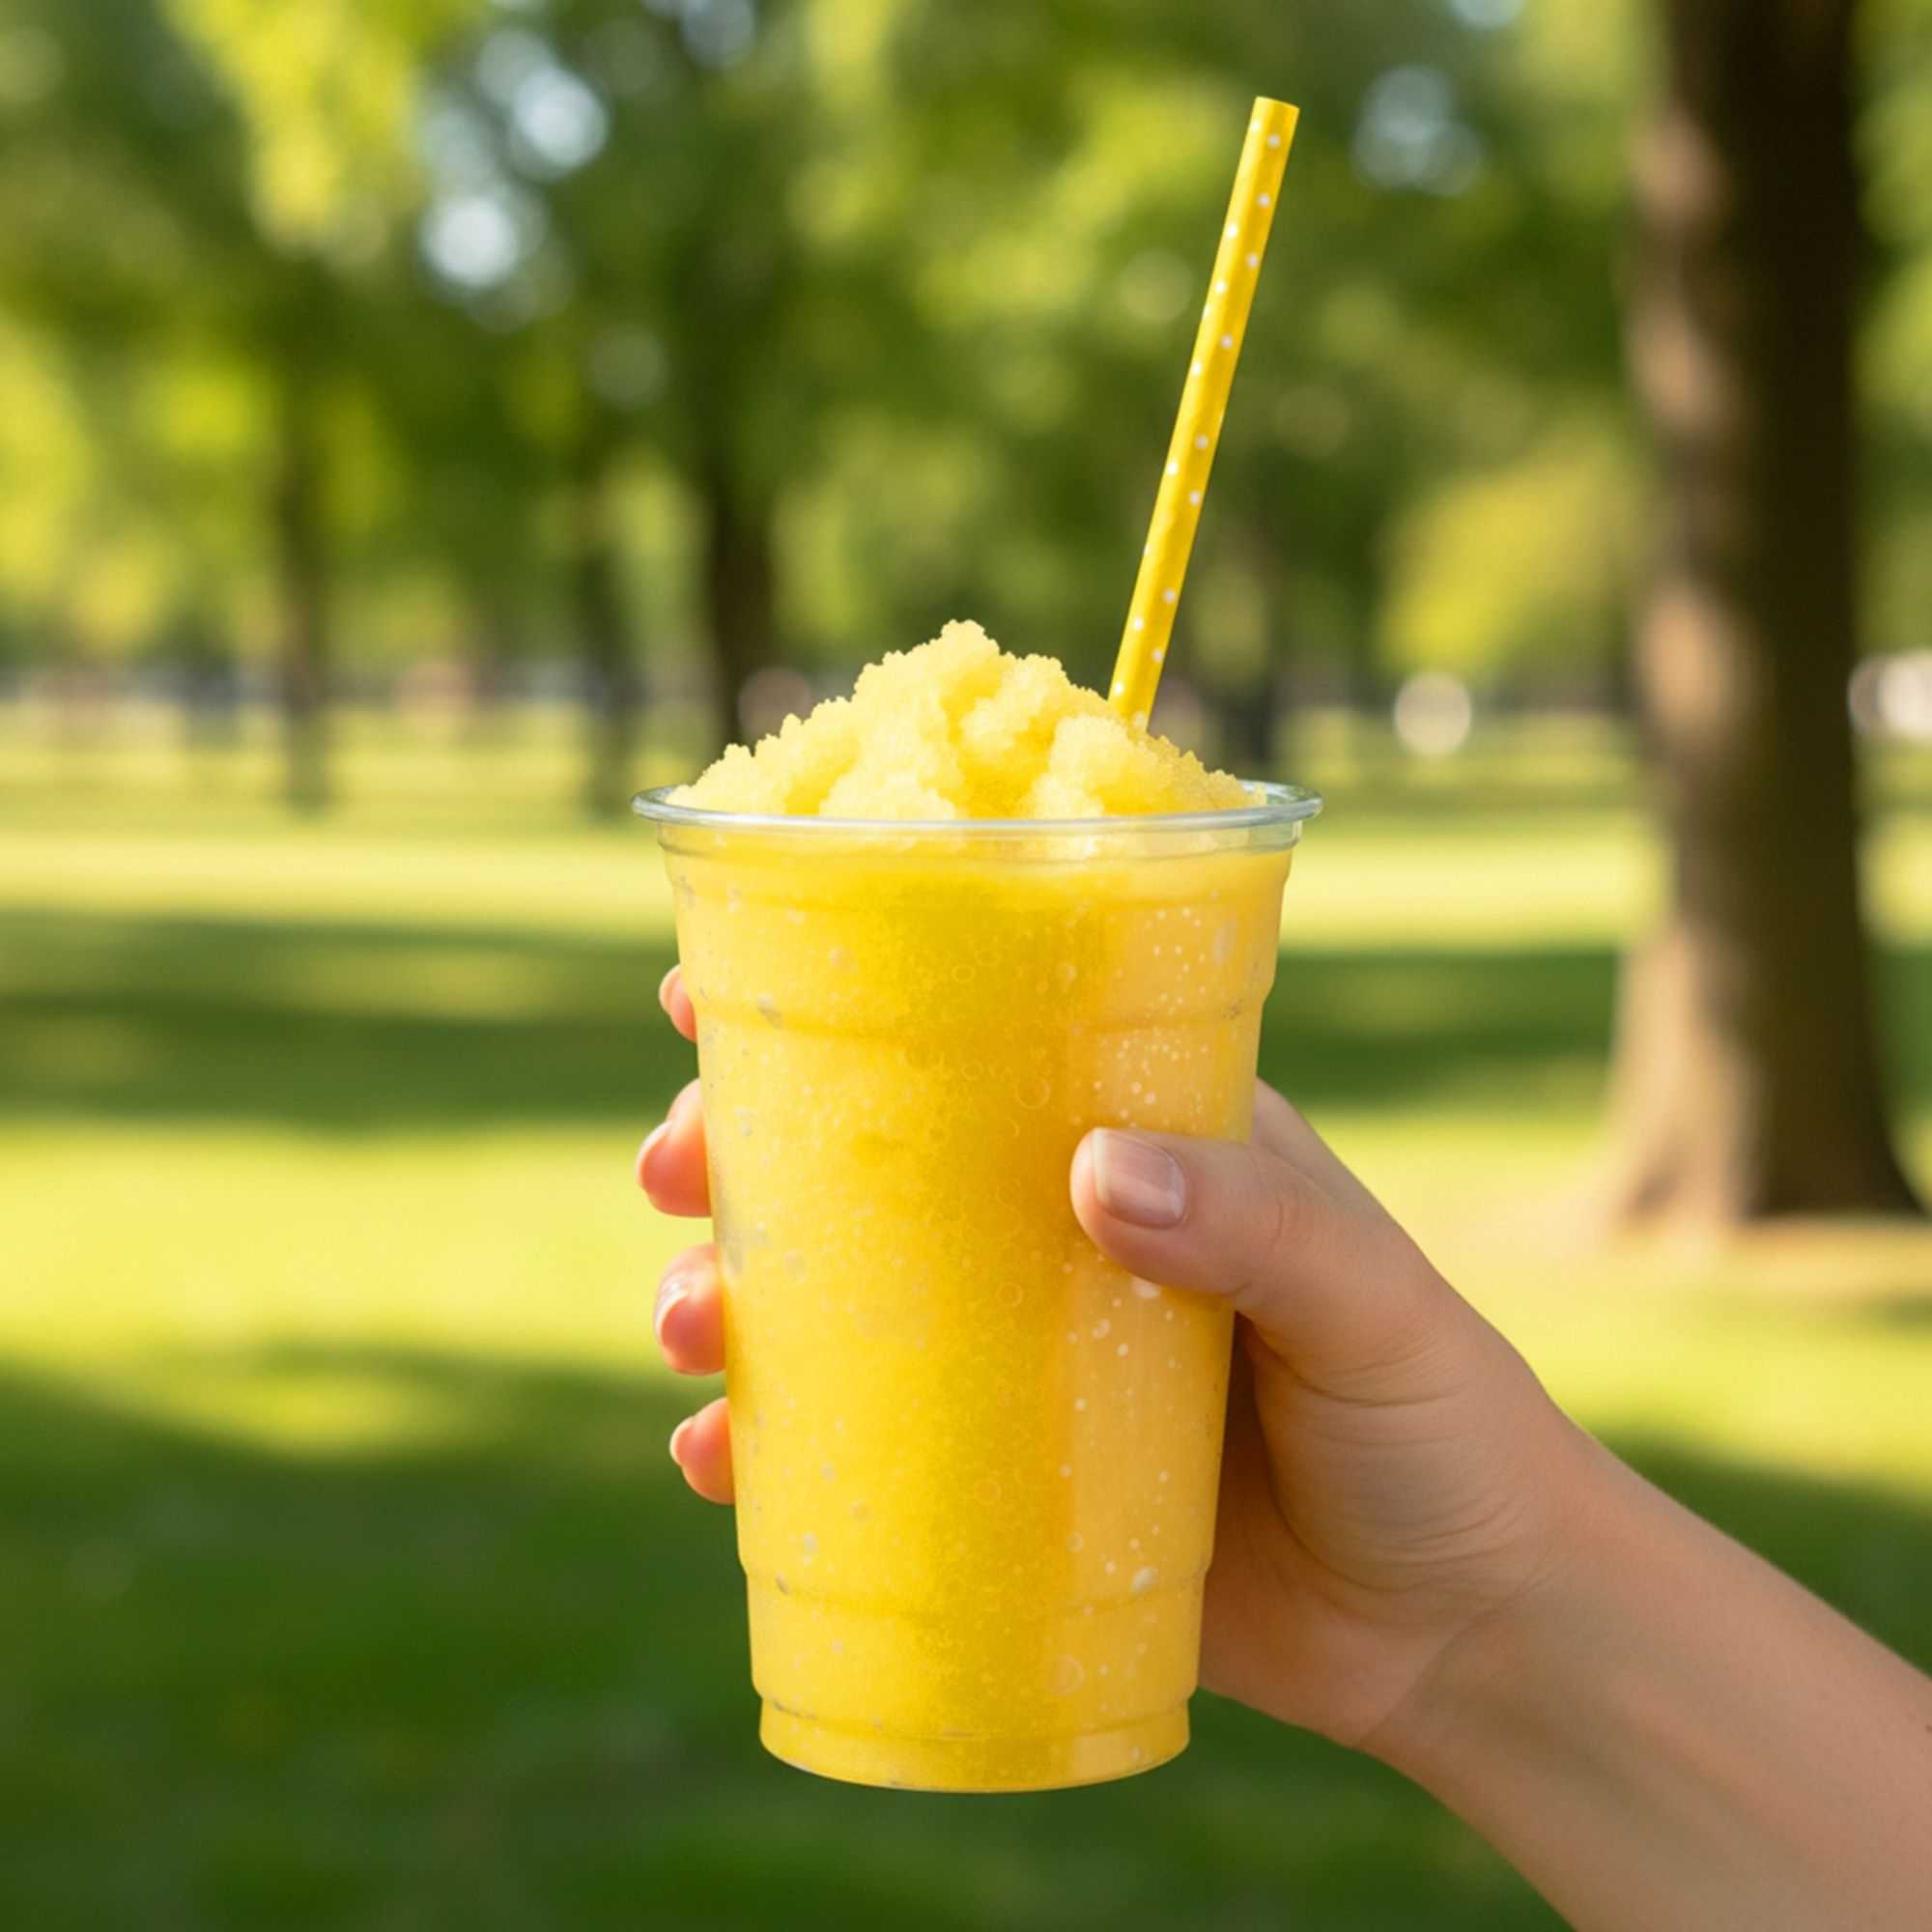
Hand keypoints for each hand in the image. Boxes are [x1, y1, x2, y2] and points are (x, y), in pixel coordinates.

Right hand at [639, 965, 1590, 1753]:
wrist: (1468, 1631)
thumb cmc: (1441, 1427)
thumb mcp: (1368, 1300)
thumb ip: (1255, 1225)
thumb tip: (1095, 1174)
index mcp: (1142, 1146)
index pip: (977, 1044)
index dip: (843, 1009)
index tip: (706, 995)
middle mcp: (1059, 1239)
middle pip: (867, 1171)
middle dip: (742, 1157)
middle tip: (672, 1172)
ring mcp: (1020, 1366)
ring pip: (838, 1306)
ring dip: (730, 1299)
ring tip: (684, 1325)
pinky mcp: (1003, 1488)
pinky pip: (859, 1453)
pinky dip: (770, 1450)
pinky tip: (713, 1461)